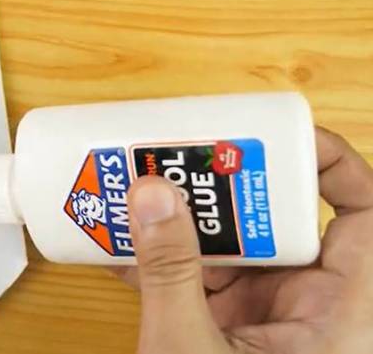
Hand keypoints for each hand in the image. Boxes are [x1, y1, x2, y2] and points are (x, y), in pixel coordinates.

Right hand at [115, 128, 372, 353]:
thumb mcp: (189, 347)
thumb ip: (170, 273)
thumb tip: (152, 194)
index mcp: (336, 314)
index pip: (362, 217)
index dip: (330, 165)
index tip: (276, 139)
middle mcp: (307, 308)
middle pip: (280, 222)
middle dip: (227, 187)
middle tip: (185, 157)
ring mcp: (265, 317)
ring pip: (234, 249)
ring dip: (186, 221)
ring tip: (141, 190)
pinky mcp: (228, 328)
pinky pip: (200, 277)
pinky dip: (164, 259)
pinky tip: (123, 241)